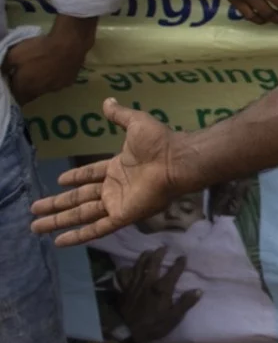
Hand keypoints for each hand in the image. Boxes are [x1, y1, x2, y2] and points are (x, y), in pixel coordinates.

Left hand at [2, 22, 91, 103]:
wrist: (69, 44)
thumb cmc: (39, 49)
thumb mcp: (14, 54)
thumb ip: (6, 66)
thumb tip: (4, 72)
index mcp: (25, 88)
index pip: (15, 99)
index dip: (12, 94)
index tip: (11, 86)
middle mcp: (40, 92)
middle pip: (29, 95)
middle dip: (25, 88)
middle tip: (24, 77)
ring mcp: (56, 88)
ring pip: (44, 89)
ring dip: (40, 83)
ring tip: (41, 70)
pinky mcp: (69, 82)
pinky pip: (57, 82)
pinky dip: (53, 77)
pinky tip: (54, 67)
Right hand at [31, 99, 187, 246]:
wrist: (175, 160)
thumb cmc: (159, 142)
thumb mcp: (135, 123)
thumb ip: (119, 115)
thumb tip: (107, 100)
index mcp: (118, 167)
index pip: (90, 175)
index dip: (75, 178)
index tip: (59, 181)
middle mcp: (115, 187)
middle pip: (79, 198)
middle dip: (57, 204)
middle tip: (35, 208)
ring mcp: (117, 203)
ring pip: (81, 215)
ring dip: (58, 221)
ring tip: (35, 227)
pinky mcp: (121, 216)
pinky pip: (96, 229)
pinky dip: (78, 236)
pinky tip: (60, 242)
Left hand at [114, 247, 201, 342]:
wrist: (128, 332)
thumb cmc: (154, 325)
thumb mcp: (174, 317)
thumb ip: (186, 303)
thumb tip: (199, 290)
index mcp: (162, 288)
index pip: (173, 271)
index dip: (179, 263)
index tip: (183, 256)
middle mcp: (148, 282)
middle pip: (153, 263)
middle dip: (159, 253)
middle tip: (164, 247)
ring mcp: (134, 285)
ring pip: (138, 266)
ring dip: (144, 257)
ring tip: (148, 251)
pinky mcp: (124, 290)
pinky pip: (123, 276)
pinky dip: (125, 270)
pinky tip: (127, 268)